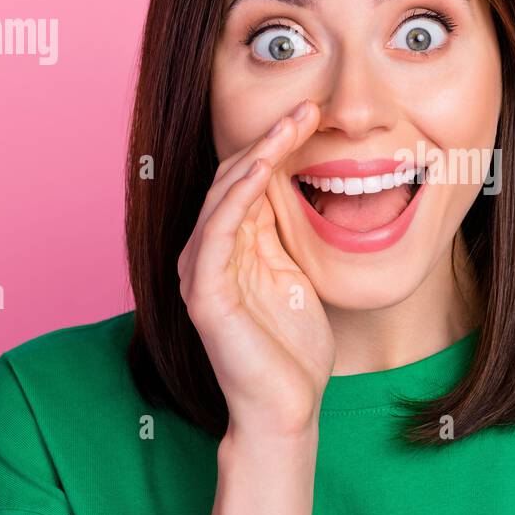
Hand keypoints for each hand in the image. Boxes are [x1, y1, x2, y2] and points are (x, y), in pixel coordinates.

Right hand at [177, 100, 333, 438]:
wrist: (286, 409)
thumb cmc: (294, 349)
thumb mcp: (297, 275)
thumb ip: (287, 234)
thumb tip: (302, 185)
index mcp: (232, 246)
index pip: (247, 179)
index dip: (277, 143)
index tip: (313, 112)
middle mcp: (209, 252)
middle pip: (231, 177)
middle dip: (270, 138)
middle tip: (307, 105)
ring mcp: (201, 272)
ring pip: (222, 196)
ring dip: (256, 155)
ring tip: (290, 123)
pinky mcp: (203, 293)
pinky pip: (217, 232)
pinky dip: (237, 197)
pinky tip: (260, 170)